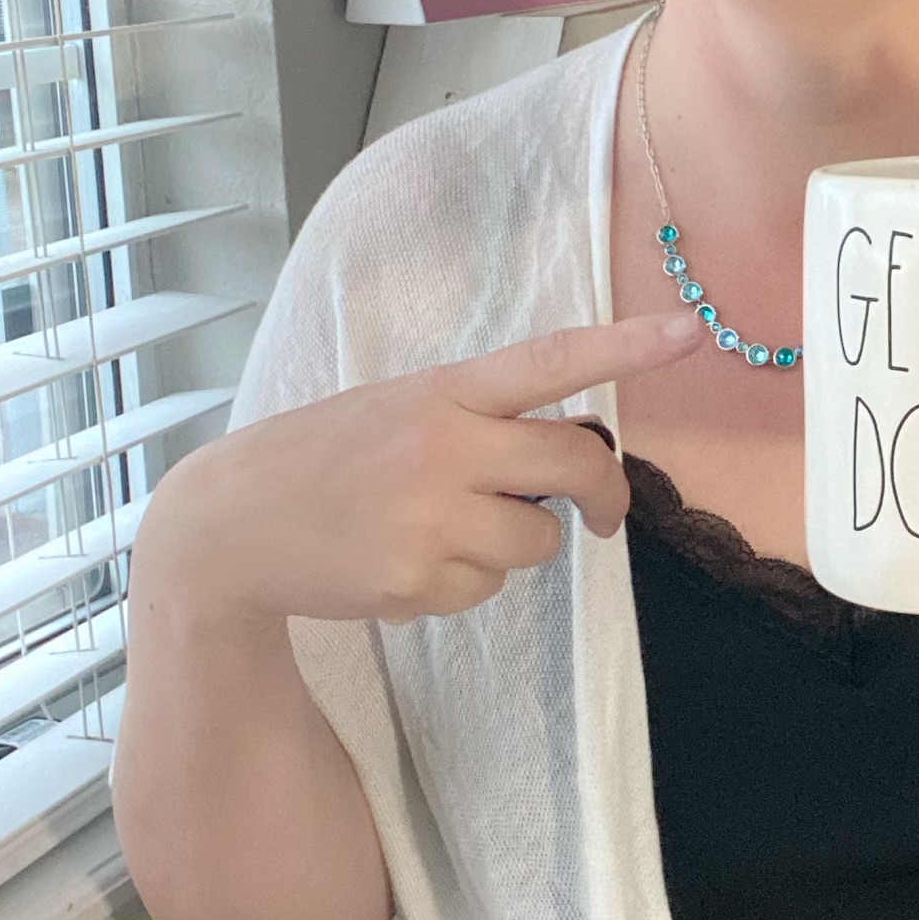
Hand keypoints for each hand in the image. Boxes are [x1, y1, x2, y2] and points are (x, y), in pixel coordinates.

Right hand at [141, 309, 704, 624]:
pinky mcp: (416, 580)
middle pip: (576, 465)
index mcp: (443, 390)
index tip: (690, 332)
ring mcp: (430, 517)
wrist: (228, 526)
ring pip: (537, 540)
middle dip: (603, 495)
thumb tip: (574, 459)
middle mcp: (444, 446)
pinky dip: (461, 582)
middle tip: (602, 515)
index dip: (625, 347)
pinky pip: (486, 586)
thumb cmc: (327, 458)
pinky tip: (400, 562)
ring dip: (512, 543)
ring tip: (435, 530)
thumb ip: (480, 421)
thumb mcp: (399, 409)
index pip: (551, 360)